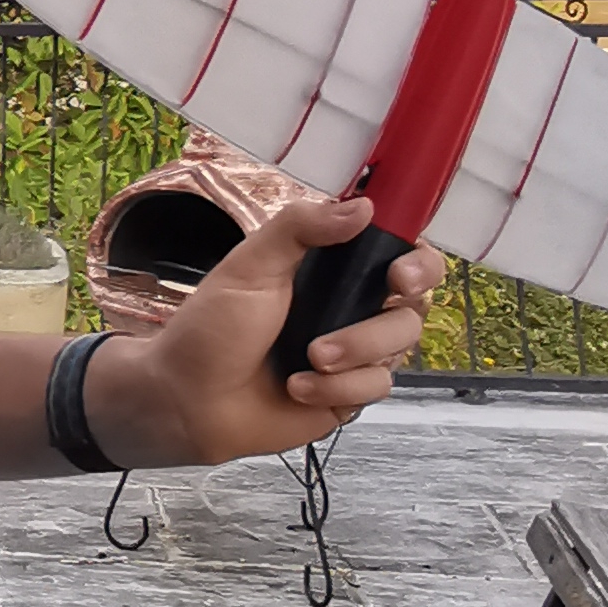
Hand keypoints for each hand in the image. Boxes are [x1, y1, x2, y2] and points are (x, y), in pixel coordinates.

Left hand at [92, 196, 443, 467]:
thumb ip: (300, 227)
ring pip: (398, 347)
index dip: (417, 262)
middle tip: (366, 335)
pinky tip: (298, 387)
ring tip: (308, 358)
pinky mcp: (350, 393)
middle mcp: (349, 306)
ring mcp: (354, 351)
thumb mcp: (250, 265)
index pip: (397, 253)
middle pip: (414, 304)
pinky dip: (338, 389)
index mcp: (329, 268)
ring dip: (355, 352)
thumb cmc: (212, 328)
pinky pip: (376, 386)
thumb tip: (362, 207)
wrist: (190, 400)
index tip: (399, 274)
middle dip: (388, 318)